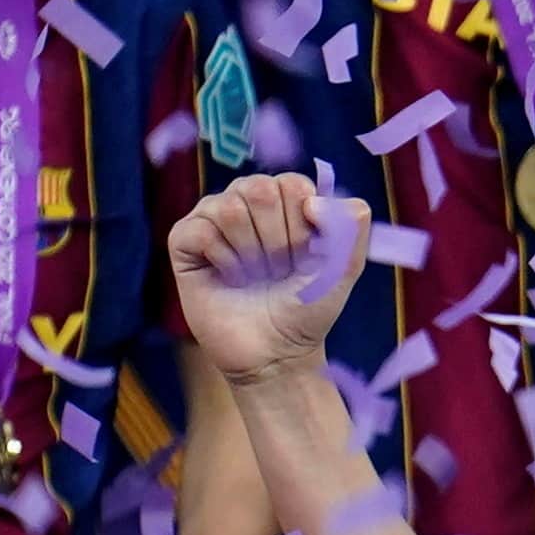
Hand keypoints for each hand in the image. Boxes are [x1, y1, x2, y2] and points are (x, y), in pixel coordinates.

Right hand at [171, 174, 370, 390]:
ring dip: (251, 251)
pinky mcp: (183, 240)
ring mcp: (212, 217)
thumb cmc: (309, 304)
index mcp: (285, 197)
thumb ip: (351, 224)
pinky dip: (223, 260)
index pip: (293, 183)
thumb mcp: (346, 265)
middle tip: (280, 269)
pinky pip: (200, 231)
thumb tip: (312, 200)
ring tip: (255, 274)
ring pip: (228, 207)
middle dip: (279, 238)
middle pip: (259, 189)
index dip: (304, 225)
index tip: (307, 256)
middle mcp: (246, 199)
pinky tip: (229, 277)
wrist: (277, 350)